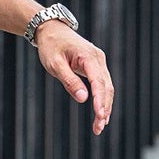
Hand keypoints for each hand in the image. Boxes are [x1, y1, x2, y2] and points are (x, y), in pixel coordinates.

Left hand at [35, 20, 113, 134]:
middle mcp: (98, 58)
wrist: (51, 30)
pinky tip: (101, 113)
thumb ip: (69, 80)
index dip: (100, 100)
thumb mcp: (54, 63)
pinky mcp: (96, 65)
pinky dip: (102, 98)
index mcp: (88, 56)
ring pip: (107, 87)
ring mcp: (99, 61)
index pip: (99, 82)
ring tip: (99, 126)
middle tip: (99, 128)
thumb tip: (83, 99)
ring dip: (105, 106)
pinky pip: (102, 84)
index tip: (100, 116)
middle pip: (106, 87)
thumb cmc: (51, 45)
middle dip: (104, 108)